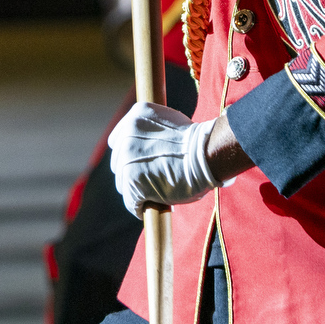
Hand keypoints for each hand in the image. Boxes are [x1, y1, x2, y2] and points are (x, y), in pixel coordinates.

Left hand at [107, 100, 217, 216]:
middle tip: (149, 180)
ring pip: (122, 183)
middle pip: (118, 162)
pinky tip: (148, 207)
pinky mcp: (132, 183)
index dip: (128, 154)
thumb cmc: (197, 141)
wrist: (207, 153)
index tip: (138, 163)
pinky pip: (130, 201)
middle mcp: (126, 136)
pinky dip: (139, 207)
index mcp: (135, 116)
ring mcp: (127, 160)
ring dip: (135, 190)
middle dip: (131, 172)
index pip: (117, 140)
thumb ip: (150, 129)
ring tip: (151, 194)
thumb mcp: (169, 120)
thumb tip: (146, 144)